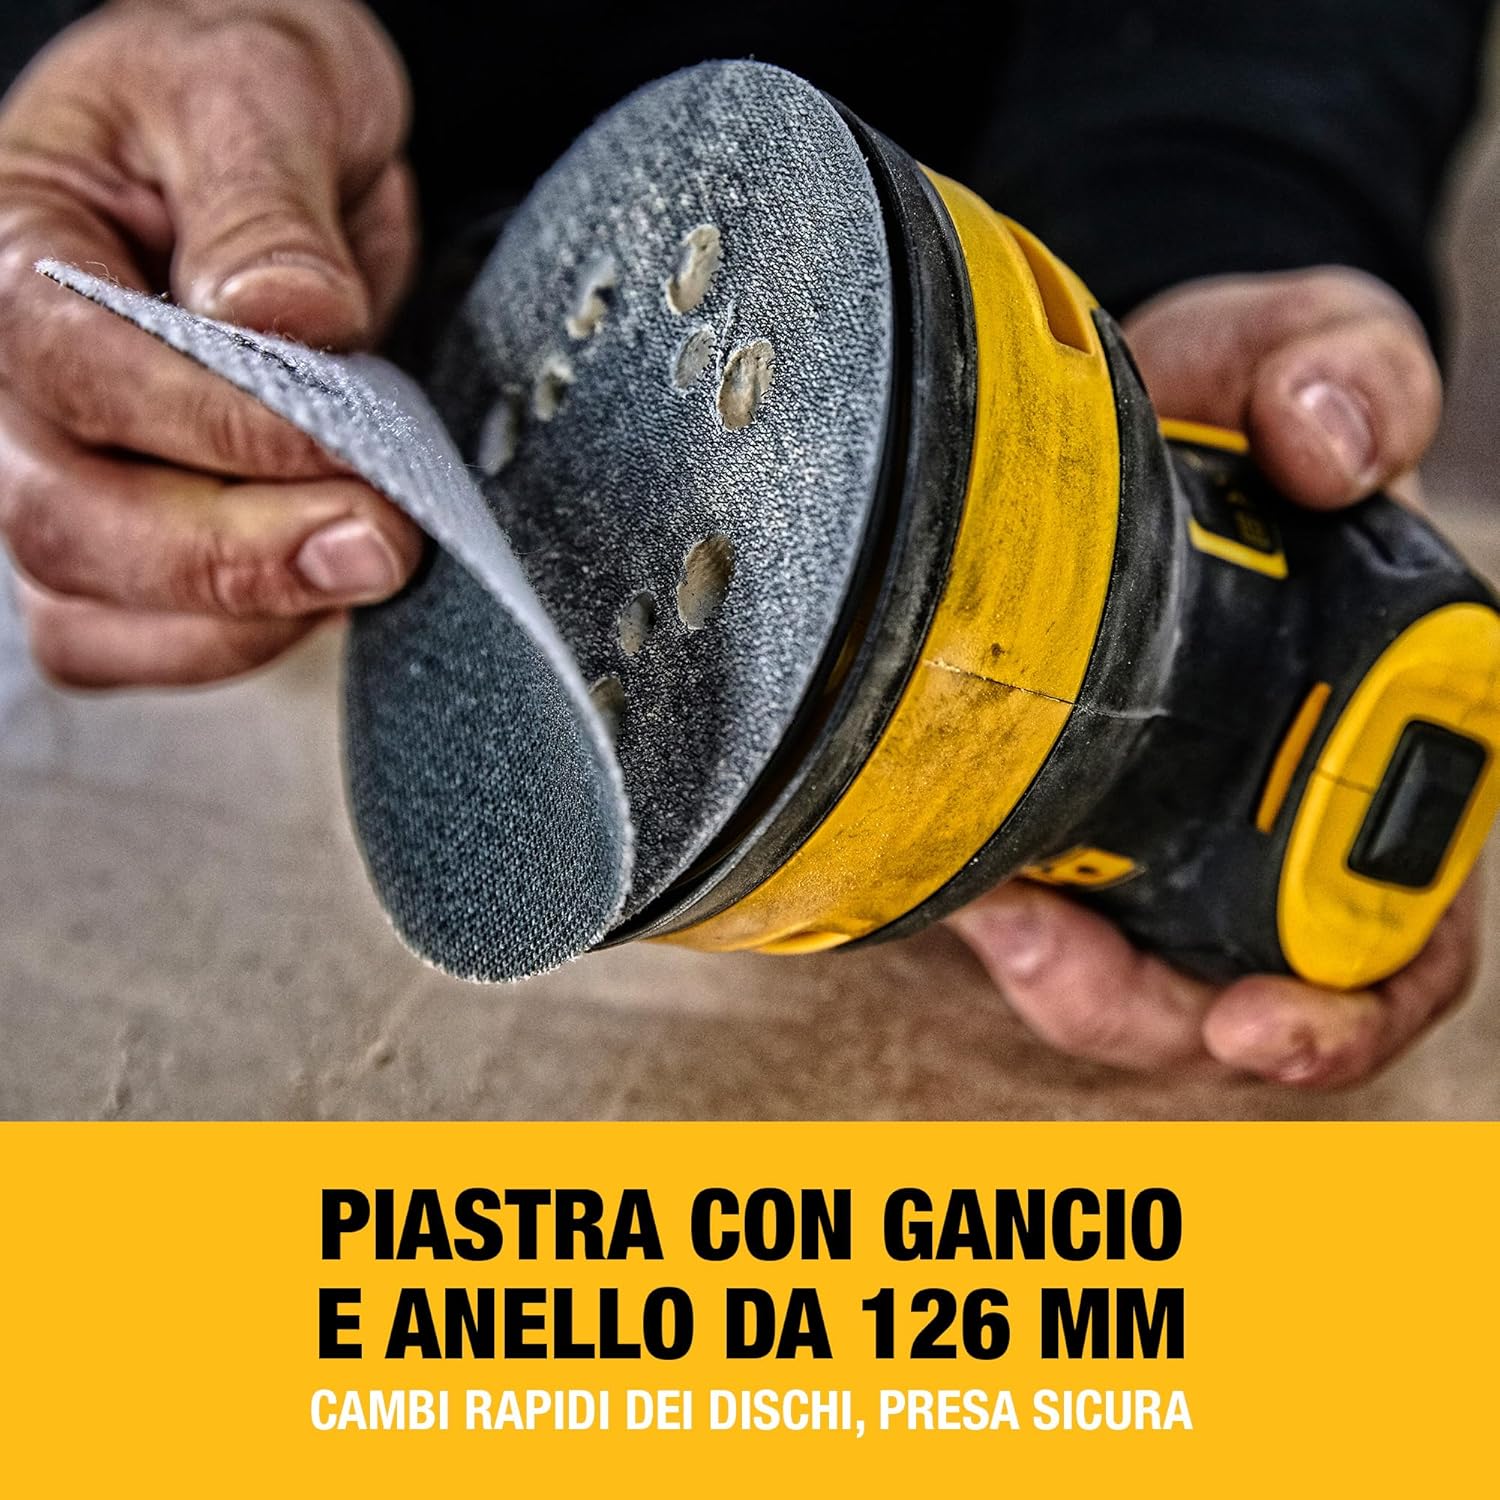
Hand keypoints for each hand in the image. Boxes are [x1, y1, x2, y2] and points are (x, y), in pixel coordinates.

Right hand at [0, 0, 423, 686]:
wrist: (268, 142)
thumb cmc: (244, 102)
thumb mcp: (259, 90)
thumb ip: (262, 200)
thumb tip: (286, 317)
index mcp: (16, 251)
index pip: (76, 368)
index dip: (211, 427)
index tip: (340, 443)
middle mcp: (10, 381)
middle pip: (66, 519)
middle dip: (236, 553)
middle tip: (381, 542)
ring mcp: (51, 469)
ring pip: (88, 604)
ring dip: (238, 615)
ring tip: (365, 563)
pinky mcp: (111, 541)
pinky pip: (122, 642)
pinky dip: (221, 644)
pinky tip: (315, 597)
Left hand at [948, 267, 1478, 1086]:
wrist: (1103, 410)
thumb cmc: (1228, 401)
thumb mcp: (1292, 351)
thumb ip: (1340, 370)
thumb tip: (1337, 443)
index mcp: (1369, 734)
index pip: (1401, 925)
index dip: (1352, 1001)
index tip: (1263, 1016)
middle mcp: (1268, 803)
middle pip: (1245, 984)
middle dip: (1158, 1009)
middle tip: (1063, 967)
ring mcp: (1155, 816)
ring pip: (1129, 975)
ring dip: (1066, 980)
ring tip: (1006, 918)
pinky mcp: (1055, 804)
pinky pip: (1032, 906)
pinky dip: (996, 912)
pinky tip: (964, 871)